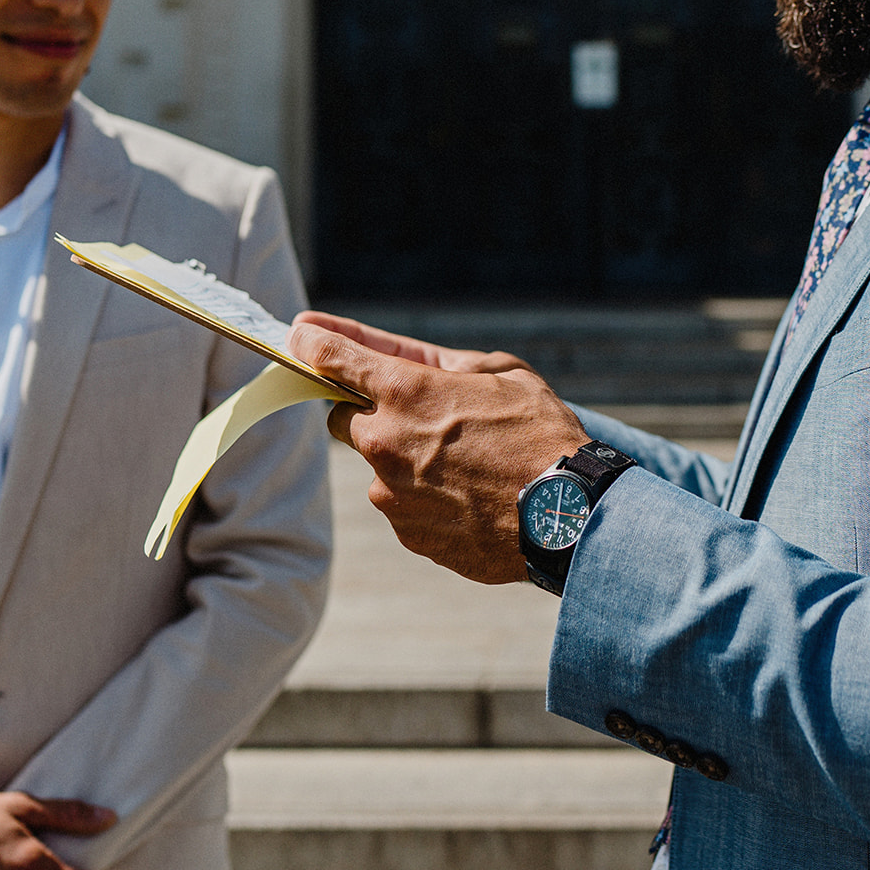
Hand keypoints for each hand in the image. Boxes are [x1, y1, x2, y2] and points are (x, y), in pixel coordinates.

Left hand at [288, 314, 588, 582]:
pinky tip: (468, 496)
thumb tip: (413, 363)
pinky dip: (424, 498)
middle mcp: (385, 441)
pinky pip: (401, 506)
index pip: (330, 356)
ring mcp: (391, 493)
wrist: (567, 514)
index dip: (312, 342)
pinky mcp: (406, 532)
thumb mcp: (505, 375)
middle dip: (369, 412)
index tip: (302, 338)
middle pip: (342, 417)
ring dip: (404, 460)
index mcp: (405, 391)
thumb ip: (447, 364)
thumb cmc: (542, 435)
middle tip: (416, 416)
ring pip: (378, 467)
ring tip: (464, 466)